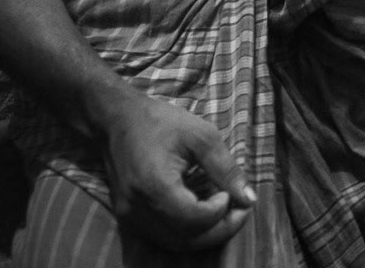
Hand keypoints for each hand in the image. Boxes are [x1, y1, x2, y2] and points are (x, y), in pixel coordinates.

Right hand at [95, 89, 255, 251]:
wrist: (117, 120)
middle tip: (240, 211)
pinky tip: (202, 213)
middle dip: (220, 230)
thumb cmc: (160, 122)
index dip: (220, 211)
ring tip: (225, 212)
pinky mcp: (128, 217)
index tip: (230, 192)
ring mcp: (129, 216)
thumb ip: (225, 168)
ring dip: (205, 234)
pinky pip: (163, 236)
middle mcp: (137, 208)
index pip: (194, 218)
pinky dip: (187, 231)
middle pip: (186, 238)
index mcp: (154, 185)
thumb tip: (248, 198)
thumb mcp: (201, 135)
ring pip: (175, 243)